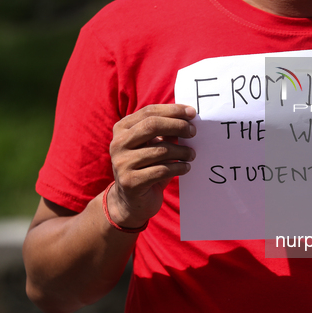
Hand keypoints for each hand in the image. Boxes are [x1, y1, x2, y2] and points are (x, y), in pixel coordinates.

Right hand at [107, 104, 196, 227]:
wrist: (131, 201)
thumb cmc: (146, 167)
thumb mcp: (153, 146)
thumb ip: (165, 131)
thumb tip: (188, 117)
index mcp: (122, 129)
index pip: (149, 112)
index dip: (173, 111)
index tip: (192, 113)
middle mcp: (118, 144)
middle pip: (152, 126)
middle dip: (178, 126)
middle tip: (193, 132)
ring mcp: (122, 163)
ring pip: (160, 150)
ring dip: (182, 151)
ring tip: (192, 154)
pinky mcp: (131, 182)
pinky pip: (162, 170)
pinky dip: (179, 167)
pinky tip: (186, 168)